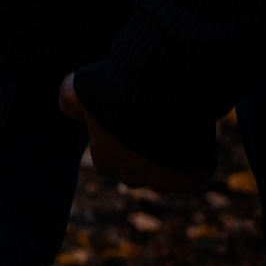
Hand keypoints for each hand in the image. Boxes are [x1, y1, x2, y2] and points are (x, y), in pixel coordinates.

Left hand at [58, 74, 208, 192]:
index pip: (110, 158)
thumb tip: (73, 115)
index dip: (123, 139)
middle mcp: (129, 175)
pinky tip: (195, 143)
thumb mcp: (81, 86)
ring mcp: (160, 180)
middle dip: (144, 154)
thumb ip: (69, 102)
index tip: (134, 119)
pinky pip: (192, 180)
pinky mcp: (188, 179)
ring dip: (170, 162)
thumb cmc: (120, 84)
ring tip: (177, 130)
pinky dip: (196, 166)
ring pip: (164, 178)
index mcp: (103, 157)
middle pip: (137, 171)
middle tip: (157, 122)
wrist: (165, 86)